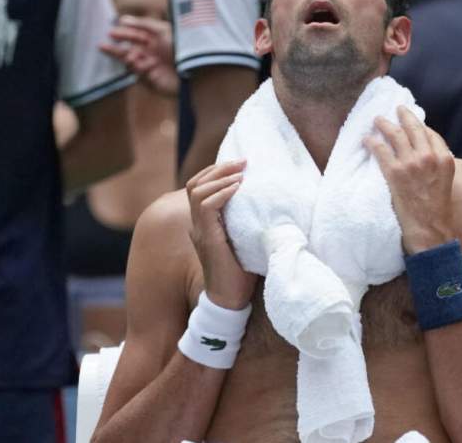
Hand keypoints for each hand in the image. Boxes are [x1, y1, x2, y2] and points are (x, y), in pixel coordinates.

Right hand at [100, 15, 177, 96]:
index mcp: (155, 41)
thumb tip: (122, 19)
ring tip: (133, 56)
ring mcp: (150, 68)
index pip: (134, 36)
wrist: (194, 71)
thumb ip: (143, 24)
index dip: (122, 34)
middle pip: (127, 50)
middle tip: (102, 45)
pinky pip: (138, 75)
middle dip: (115, 49)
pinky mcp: (151, 82)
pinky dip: (140, 68)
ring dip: (129, 58)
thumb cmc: (181, 48)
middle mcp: (151, 54)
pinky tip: (148, 65)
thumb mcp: (163, 30)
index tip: (110, 32)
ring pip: (130, 63)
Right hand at [186, 160, 256, 309]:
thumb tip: (266, 203)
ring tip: (240, 173)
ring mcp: (199, 231)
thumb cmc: (241, 272)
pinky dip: (221, 194)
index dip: (216, 172)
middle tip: (242, 162)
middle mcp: (196, 225)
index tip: (239, 164)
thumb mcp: (244, 239)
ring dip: (220, 178)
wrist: (230, 300)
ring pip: (197, 191)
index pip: (199, 187)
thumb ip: (244, 221)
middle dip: (218, 168)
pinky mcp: (206, 239)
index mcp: (203, 224)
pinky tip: (238, 189)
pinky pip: (206, 207)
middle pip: (195, 184)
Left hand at [365, 106, 456, 254]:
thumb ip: (437, 165)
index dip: (420, 126)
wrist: (430, 228)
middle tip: (397, 109)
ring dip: (385, 125)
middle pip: (414, 128)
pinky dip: (372, 142)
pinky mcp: (395, 173)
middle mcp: (429, 157)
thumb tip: (423, 155)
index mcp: (445, 159)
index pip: (431, 134)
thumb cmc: (437, 210)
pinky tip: (367, 139)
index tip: (412, 121)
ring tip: (378, 120)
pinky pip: (381, 150)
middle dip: (404, 116)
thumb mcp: (445, 182)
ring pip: (396, 135)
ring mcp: (411, 163)